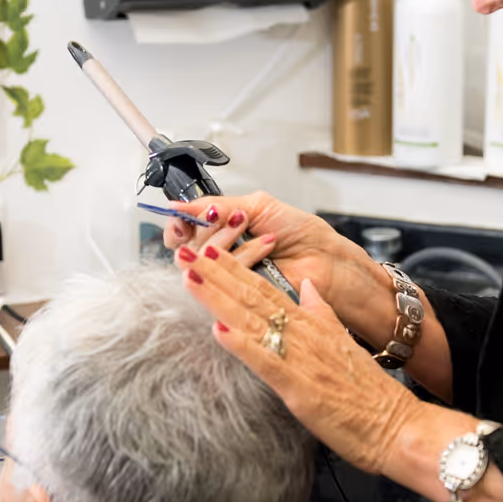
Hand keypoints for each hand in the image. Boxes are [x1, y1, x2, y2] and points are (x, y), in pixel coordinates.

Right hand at [163, 193, 378, 327]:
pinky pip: (224, 279)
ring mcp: (228, 278)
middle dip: (209, 228)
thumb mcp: (256, 206)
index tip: (182, 218)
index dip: (177, 225)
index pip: (181, 233)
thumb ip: (215, 206)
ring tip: (252, 229)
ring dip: (227, 240)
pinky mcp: (238, 296)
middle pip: (187, 247)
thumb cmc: (299, 233)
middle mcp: (220, 258)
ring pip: (203, 263)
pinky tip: (266, 249)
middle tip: (234, 219)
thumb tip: (178, 205)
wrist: (325, 257)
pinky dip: (245, 257)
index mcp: (220, 233)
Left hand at [181, 229, 502, 501]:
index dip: (235, 269)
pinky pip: (267, 363)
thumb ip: (323, 313)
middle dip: (217, 274)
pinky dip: (243, 346)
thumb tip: (308, 288)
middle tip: (184, 252)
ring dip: (220, 298)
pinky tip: (218, 330)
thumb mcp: (344, 342)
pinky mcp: (301, 389)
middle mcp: (305, 335)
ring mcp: (302, 360)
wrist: (398, 426)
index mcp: (313, 325)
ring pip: (254, 322)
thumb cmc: (370, 395)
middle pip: (253, 298)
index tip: (208, 249)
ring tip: (191, 277)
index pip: (267, 289)